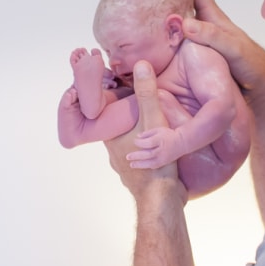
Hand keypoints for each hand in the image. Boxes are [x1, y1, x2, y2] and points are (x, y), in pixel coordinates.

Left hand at [104, 61, 186, 203]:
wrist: (162, 200)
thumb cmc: (155, 162)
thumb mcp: (154, 120)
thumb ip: (147, 93)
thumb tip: (141, 65)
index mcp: (110, 136)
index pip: (103, 112)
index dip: (110, 99)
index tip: (117, 87)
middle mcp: (112, 151)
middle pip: (116, 127)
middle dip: (126, 117)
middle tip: (140, 101)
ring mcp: (124, 166)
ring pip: (127, 144)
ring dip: (138, 135)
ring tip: (153, 122)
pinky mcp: (137, 177)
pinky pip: (139, 158)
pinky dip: (146, 150)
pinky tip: (159, 145)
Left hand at [128, 126, 186, 168]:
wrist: (182, 142)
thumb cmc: (169, 134)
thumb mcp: (159, 130)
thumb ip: (148, 133)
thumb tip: (138, 137)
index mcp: (160, 140)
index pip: (148, 143)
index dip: (139, 142)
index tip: (135, 141)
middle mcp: (162, 150)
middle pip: (147, 154)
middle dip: (136, 156)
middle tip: (127, 157)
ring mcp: (164, 158)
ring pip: (150, 163)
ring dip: (140, 164)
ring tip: (131, 165)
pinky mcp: (165, 162)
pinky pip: (155, 166)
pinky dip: (147, 166)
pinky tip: (141, 165)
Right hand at [161, 0, 264, 103]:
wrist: (261, 88)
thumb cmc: (251, 66)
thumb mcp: (233, 48)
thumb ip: (211, 36)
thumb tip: (185, 23)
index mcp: (214, 18)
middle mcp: (206, 26)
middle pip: (184, 0)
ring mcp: (202, 40)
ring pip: (179, 20)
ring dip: (166, 12)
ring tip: (147, 7)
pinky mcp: (198, 55)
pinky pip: (177, 39)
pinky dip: (166, 35)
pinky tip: (155, 40)